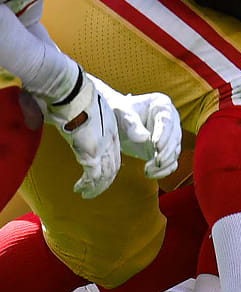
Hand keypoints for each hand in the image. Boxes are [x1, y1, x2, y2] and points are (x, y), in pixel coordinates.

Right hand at [43, 71, 121, 198]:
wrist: (76, 96)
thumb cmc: (79, 98)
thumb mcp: (90, 109)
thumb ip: (86, 121)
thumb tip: (75, 122)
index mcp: (111, 131)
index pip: (115, 156)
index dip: (111, 168)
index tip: (104, 176)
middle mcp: (109, 142)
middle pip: (113, 167)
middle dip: (105, 181)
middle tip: (95, 190)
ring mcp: (101, 148)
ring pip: (105, 174)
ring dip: (96, 187)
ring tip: (87, 195)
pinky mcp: (90, 153)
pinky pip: (93, 175)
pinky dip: (88, 185)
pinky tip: (80, 190)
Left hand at [104, 88, 183, 179]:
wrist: (116, 120)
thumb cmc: (119, 111)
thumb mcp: (122, 113)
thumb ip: (131, 124)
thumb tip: (144, 138)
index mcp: (162, 105)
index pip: (167, 121)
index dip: (163, 134)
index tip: (155, 145)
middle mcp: (171, 120)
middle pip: (174, 137)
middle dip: (166, 151)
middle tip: (155, 161)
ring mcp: (170, 136)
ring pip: (175, 151)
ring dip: (164, 162)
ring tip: (148, 169)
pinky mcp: (165, 150)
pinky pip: (171, 162)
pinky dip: (164, 170)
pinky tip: (151, 173)